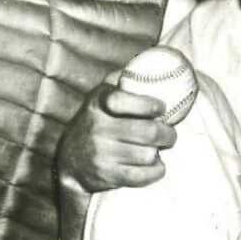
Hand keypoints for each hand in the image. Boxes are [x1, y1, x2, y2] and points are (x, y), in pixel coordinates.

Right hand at [56, 74, 177, 193]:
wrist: (70, 160)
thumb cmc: (96, 121)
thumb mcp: (101, 95)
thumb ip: (122, 79)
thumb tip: (150, 63)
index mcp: (99, 103)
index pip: (123, 101)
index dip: (148, 104)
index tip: (161, 108)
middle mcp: (97, 128)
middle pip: (147, 132)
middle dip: (168, 134)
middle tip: (170, 135)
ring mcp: (101, 153)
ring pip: (148, 154)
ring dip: (159, 153)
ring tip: (156, 149)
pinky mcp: (106, 175)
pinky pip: (142, 176)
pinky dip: (156, 171)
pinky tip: (156, 166)